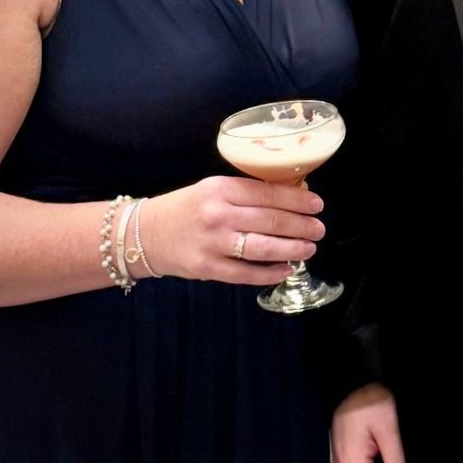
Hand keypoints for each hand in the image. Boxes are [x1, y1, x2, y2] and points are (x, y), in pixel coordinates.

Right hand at [135, 176, 325, 285]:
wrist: (143, 234)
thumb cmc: (186, 208)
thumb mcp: (213, 189)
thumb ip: (247, 193)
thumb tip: (293, 196)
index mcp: (221, 189)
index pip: (269, 193)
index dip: (298, 200)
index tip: (317, 205)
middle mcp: (217, 214)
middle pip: (271, 220)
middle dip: (302, 225)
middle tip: (319, 228)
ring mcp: (212, 243)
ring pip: (263, 247)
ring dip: (292, 248)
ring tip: (310, 248)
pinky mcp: (207, 268)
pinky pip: (246, 273)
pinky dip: (270, 273)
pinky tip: (286, 269)